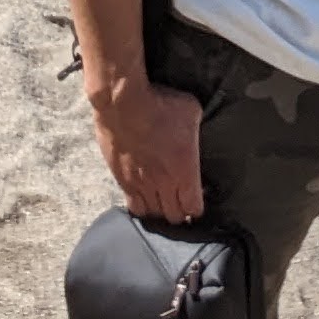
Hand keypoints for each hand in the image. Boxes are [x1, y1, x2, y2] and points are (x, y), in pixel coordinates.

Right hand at [90, 79, 205, 221]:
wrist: (122, 102)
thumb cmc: (160, 104)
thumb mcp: (190, 111)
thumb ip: (194, 129)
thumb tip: (193, 129)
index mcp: (184, 171)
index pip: (193, 207)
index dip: (196, 207)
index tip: (197, 199)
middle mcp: (163, 184)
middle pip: (174, 216)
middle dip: (179, 212)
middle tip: (180, 202)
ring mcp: (140, 184)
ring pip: (153, 215)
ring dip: (159, 211)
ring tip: (162, 202)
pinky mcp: (121, 180)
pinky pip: (133, 206)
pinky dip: (140, 206)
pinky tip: (143, 198)